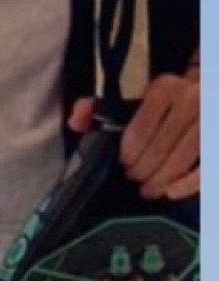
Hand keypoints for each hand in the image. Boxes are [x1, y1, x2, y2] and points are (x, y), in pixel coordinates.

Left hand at [69, 66, 199, 199]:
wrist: (207, 87)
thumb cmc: (166, 98)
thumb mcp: (135, 94)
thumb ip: (99, 107)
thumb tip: (75, 122)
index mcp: (164, 88)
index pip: (138, 132)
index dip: (128, 155)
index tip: (124, 164)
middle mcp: (191, 99)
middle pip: (159, 149)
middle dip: (142, 171)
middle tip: (135, 180)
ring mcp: (209, 117)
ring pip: (181, 159)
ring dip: (161, 180)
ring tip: (149, 190)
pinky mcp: (218, 134)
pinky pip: (206, 168)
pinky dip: (189, 184)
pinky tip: (172, 193)